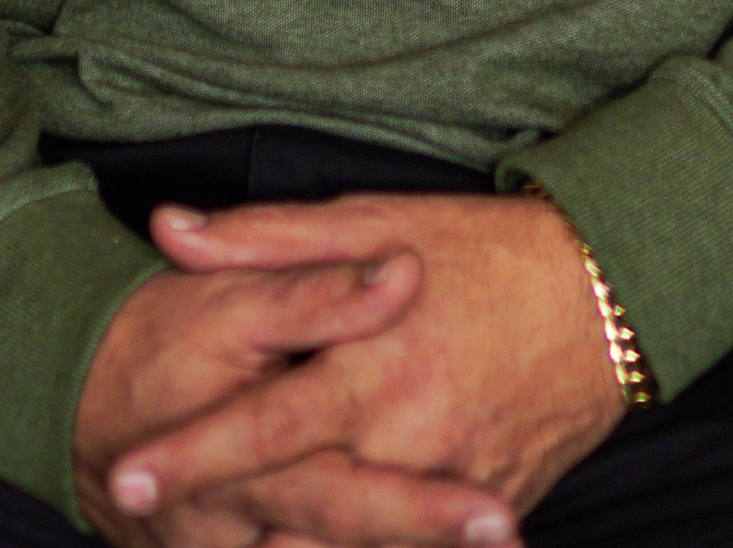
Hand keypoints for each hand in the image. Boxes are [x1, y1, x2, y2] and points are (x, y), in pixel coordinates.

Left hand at [99, 194, 622, 546]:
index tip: (125, 476)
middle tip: (143, 520)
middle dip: (221, 518)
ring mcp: (455, 485)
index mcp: (375, 361)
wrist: (608, 291)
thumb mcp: (371, 217)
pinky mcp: (495, 510)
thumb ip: (268, 238)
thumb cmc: (481, 247)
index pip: (263, 423)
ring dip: (292, 546)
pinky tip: (313, 544)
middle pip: (300, 501)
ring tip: (232, 547)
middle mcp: (412, 435)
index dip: (190, 455)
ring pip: (356, 541)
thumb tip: (171, 231)